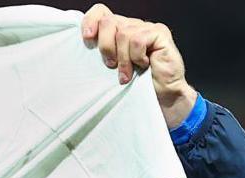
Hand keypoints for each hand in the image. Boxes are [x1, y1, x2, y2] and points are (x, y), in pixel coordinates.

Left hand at [82, 4, 197, 126]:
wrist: (161, 96)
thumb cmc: (134, 84)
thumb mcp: (109, 67)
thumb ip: (100, 53)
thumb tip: (83, 45)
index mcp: (117, 30)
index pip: (100, 12)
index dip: (90, 22)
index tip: (87, 40)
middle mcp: (132, 25)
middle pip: (108, 22)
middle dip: (105, 47)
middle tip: (110, 65)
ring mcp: (147, 27)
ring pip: (123, 33)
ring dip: (122, 58)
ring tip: (126, 73)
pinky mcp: (160, 33)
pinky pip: (138, 40)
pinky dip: (136, 56)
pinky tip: (143, 65)